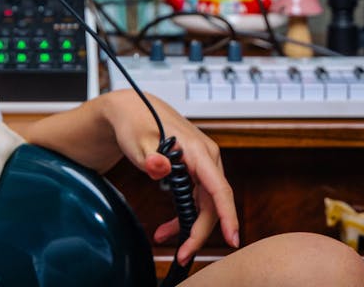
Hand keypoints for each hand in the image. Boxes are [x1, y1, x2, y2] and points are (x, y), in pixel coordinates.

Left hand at [98, 89, 238, 263]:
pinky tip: (167, 227)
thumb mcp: (137, 142)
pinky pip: (197, 199)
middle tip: (183, 255)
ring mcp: (203, 164)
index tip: (232, 238)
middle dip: (200, 232)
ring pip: (206, 204)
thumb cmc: (136, 122)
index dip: (227, 215)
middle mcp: (207, 158)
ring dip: (190, 226)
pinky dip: (184, 215)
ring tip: (165, 239)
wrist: (132, 109)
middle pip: (213, 203)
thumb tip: (160, 167)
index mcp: (197, 151)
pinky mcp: (196, 170)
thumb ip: (150, 158)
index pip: (219, 188)